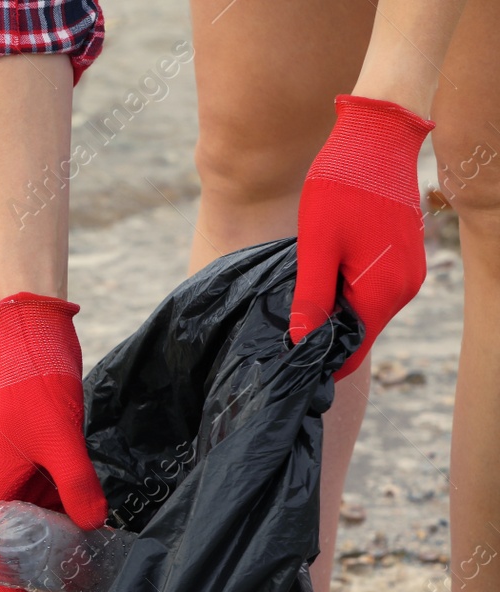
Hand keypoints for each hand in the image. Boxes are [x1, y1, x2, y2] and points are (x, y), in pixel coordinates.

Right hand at [0, 292, 107, 591]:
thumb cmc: (33, 388)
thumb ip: (76, 482)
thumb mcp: (57, 439)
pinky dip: (70, 538)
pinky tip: (94, 553)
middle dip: (34, 589)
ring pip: (36, 539)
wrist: (37, 343)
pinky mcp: (47, 470)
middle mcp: (4, 494)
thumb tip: (94, 525)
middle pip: (13, 555)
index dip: (6, 589)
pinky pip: (56, 515)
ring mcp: (26, 483)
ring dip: (54, 569)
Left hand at [290, 95, 434, 378]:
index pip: (351, 351)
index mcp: (384, 292)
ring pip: (362, 311)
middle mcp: (403, 289)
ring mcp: (406, 274)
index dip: (318, 357)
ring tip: (299, 293)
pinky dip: (344, 290)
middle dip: (322, 331)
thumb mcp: (317, 246)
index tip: (285, 352)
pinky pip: (370, 290)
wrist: (377, 138)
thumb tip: (302, 341)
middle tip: (283, 321)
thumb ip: (311, 297)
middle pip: (357, 332)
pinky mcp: (401, 259)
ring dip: (331, 309)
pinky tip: (319, 274)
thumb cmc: (342, 187)